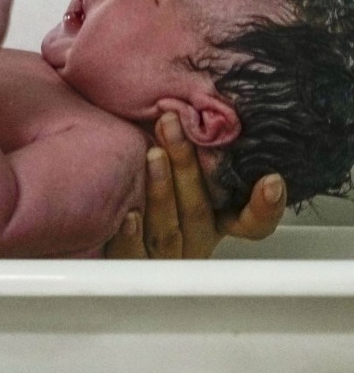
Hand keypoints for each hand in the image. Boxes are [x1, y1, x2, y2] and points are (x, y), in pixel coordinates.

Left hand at [105, 112, 287, 257]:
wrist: (103, 228)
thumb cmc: (150, 188)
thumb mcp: (180, 173)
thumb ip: (196, 152)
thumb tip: (189, 106)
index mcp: (214, 222)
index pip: (252, 222)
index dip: (264, 207)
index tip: (270, 181)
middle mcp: (193, 241)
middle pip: (198, 212)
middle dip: (187, 167)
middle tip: (174, 127)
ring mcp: (163, 258)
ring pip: (168, 230)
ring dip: (162, 191)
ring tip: (153, 156)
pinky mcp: (130, 266)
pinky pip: (132, 255)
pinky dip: (131, 235)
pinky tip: (128, 214)